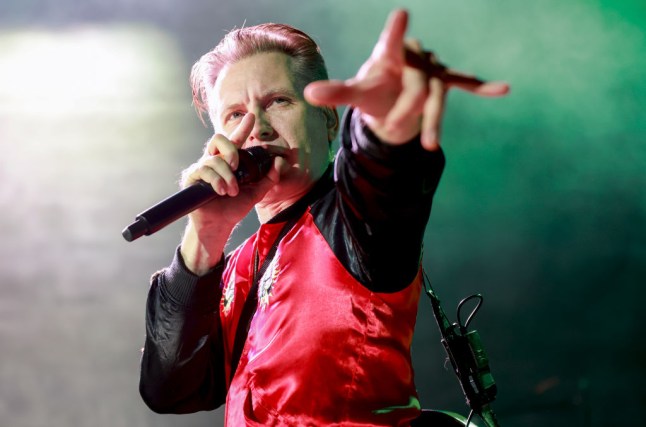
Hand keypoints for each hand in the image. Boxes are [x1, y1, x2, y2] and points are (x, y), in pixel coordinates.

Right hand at [179, 114, 284, 273]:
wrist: (219, 225)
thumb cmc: (234, 207)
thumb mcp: (256, 193)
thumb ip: (268, 179)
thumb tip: (279, 162)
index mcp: (230, 161)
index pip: (235, 140)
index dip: (243, 127)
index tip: (252, 116)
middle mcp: (215, 160)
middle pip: (219, 139)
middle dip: (231, 150)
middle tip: (237, 166)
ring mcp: (202, 167)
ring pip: (214, 159)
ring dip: (227, 176)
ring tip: (231, 191)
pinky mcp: (192, 177)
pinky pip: (204, 171)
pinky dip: (216, 181)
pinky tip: (221, 191)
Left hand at [304, 9, 509, 150]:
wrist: (394, 93)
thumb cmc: (374, 89)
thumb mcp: (356, 94)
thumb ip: (335, 93)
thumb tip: (307, 93)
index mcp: (389, 54)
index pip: (390, 43)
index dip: (394, 33)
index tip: (400, 15)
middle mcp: (413, 57)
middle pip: (415, 86)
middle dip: (405, 110)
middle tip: (390, 129)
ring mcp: (431, 68)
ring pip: (436, 94)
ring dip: (432, 121)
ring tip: (430, 147)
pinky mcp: (445, 79)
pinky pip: (464, 83)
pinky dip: (481, 87)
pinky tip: (503, 89)